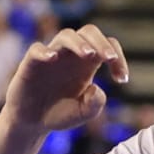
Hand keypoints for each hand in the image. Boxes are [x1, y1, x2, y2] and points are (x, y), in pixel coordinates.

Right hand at [3, 24, 128, 132]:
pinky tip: (53, 58)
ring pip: (66, 35)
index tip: (122, 80)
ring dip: (79, 43)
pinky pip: (36, 49)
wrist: (33, 122)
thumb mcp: (83, 113)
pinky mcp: (31, 63)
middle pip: (89, 32)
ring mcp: (52, 56)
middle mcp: (71, 55)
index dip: (119, 58)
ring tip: (89, 55)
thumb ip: (94, 104)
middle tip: (110, 58)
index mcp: (88, 63)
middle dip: (102, 42)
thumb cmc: (60, 113)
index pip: (108, 47)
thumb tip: (95, 88)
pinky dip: (44, 51)